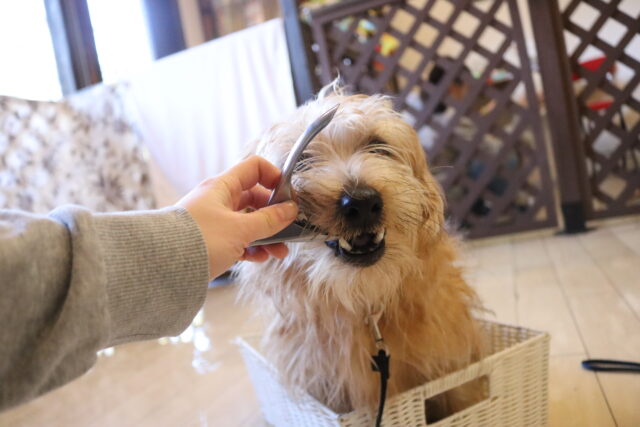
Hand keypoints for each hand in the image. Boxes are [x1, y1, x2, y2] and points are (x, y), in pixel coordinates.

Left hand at [176, 156, 297, 279]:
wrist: (161, 267)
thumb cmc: (198, 241)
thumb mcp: (240, 230)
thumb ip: (269, 220)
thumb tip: (291, 210)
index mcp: (222, 187)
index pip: (254, 168)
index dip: (274, 177)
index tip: (288, 196)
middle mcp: (218, 200)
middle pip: (254, 198)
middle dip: (274, 214)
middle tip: (288, 229)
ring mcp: (214, 220)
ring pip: (248, 221)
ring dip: (266, 235)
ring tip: (278, 253)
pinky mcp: (211, 240)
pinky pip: (238, 238)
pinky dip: (251, 246)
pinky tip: (260, 258)